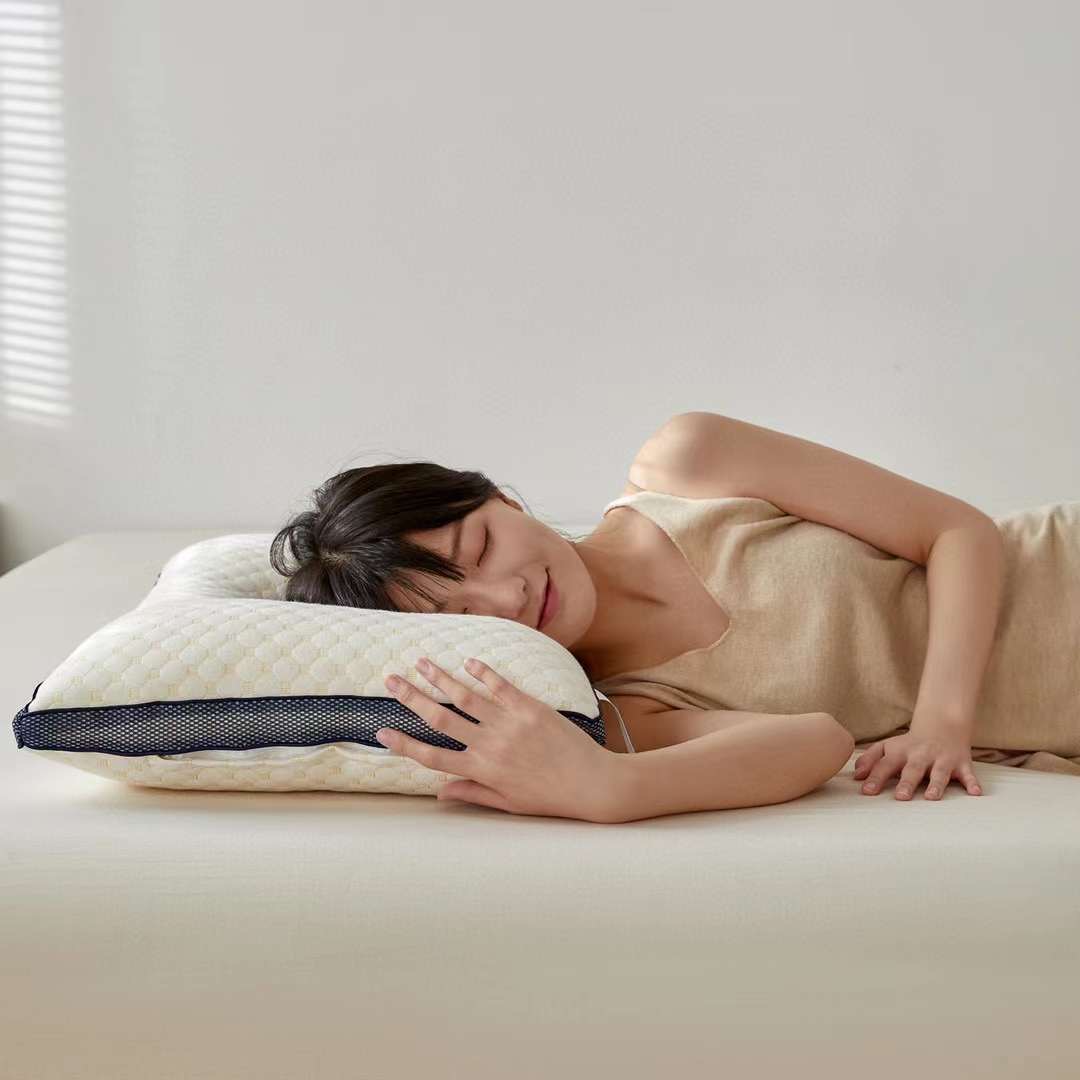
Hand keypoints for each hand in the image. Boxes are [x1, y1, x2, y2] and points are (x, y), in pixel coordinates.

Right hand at [376, 655, 620, 822]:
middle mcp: (491, 744)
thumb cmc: (549, 797)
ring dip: (440, 677)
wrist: (592, 783)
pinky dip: (483, 672)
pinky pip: (501, 685)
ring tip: (421, 662)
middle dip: (412, 697)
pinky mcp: (530, 707)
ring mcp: (510, 723)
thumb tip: (439, 793)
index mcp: (482, 770)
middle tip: (390, 680)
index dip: (404, 745)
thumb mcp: (508, 803)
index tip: (381, 732)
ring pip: (466, 696)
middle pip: (441, 718)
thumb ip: (472, 793)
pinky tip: (468, 661)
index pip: (432, 757)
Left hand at [852, 727, 982, 799]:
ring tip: (932, 798)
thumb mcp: (887, 747)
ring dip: (936, 784)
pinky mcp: (961, 763)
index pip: (885, 765)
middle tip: (900, 797)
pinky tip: (975, 792)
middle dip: (907, 783)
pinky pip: (968, 774)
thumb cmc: (909, 744)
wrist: (942, 726)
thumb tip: (856, 776)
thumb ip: (870, 760)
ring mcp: (942, 760)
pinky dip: (972, 782)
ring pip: (939, 772)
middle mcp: (920, 756)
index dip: (875, 778)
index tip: (867, 792)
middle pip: (913, 769)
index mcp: (900, 753)